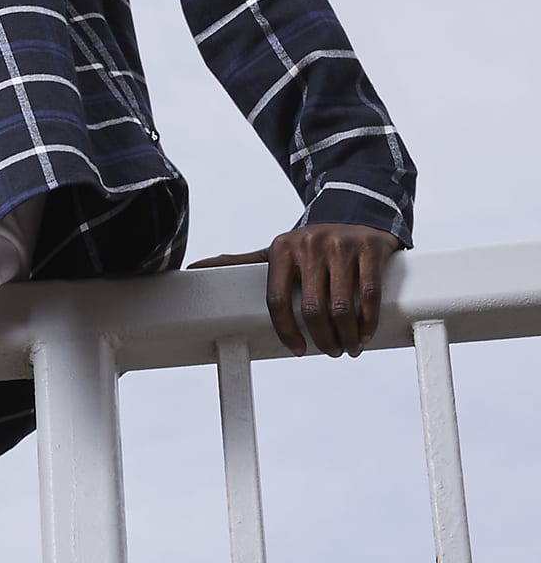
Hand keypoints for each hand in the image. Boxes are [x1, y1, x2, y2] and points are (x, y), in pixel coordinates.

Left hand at [191, 223, 400, 358]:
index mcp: (281, 250)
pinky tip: (366, 333)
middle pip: (313, 309)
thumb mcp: (274, 252)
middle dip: (323, 338)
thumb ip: (239, 264)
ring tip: (349, 347)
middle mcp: (309, 245)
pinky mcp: (370, 246)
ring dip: (347, 335)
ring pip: (342, 305)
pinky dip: (369, 320)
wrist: (354, 211)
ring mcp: (341, 244)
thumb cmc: (308, 245)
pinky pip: (370, 293)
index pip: (277, 301)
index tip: (297, 350)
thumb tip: (192, 267)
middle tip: (330, 351)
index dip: (287, 332)